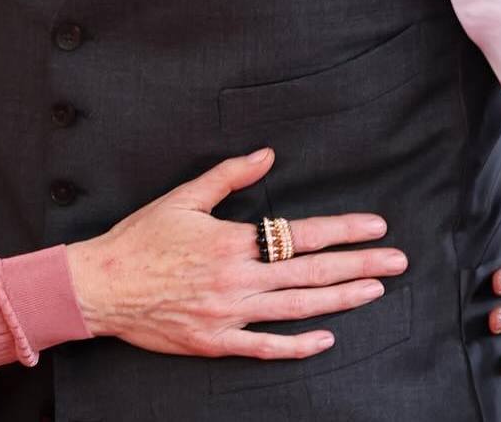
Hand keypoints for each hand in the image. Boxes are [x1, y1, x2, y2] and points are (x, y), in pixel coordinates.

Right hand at [66, 148, 407, 359]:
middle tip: (397, 261)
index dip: (343, 230)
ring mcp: (230, 314)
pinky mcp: (217, 342)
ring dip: (341, 299)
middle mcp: (238, 280)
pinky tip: (326, 337)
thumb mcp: (183, 197)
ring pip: (298, 308)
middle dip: (360, 265)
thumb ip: (229, 175)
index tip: (375, 226)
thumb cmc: (140, 237)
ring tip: (375, 290)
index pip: (302, 233)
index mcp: (232, 241)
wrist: (103, 286)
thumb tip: (267, 154)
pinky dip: (299, 344)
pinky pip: (267, 347)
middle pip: (311, 272)